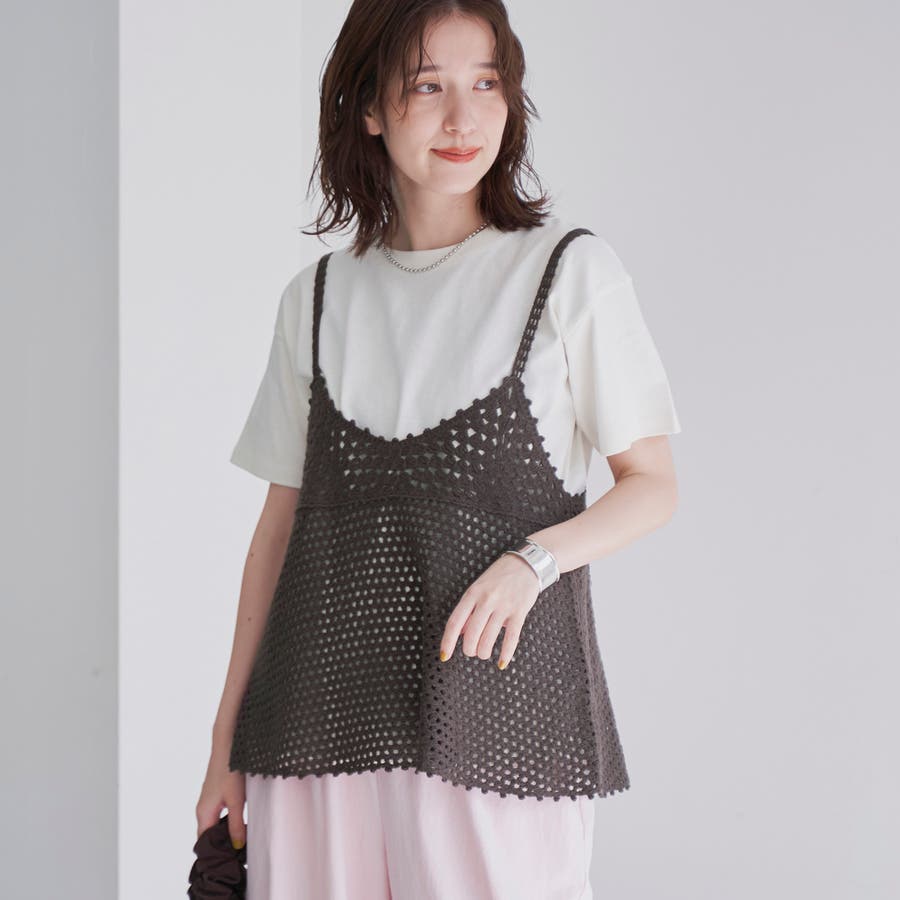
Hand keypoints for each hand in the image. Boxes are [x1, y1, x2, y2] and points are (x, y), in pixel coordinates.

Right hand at [196, 740, 246, 848]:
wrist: (228, 746)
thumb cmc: (230, 772)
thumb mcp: (236, 801)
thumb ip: (236, 824)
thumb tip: (237, 845)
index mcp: (204, 813)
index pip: (203, 842)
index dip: (213, 852)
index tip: (227, 860)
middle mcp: (202, 809)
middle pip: (207, 834)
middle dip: (219, 844)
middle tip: (236, 853)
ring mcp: (208, 801)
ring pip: (213, 824)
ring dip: (223, 832)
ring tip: (239, 840)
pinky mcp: (214, 794)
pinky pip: (216, 814)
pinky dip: (224, 822)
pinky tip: (238, 822)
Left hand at [439, 551, 540, 669]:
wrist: (526, 563)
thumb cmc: (499, 576)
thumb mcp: (478, 588)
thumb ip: (469, 609)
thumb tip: (459, 633)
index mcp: (472, 593)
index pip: (455, 622)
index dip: (448, 641)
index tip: (445, 655)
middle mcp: (486, 600)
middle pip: (471, 633)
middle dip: (469, 649)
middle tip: (472, 652)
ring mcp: (503, 605)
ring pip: (489, 638)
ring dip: (484, 652)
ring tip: (484, 653)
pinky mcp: (519, 611)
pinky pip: (511, 637)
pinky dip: (506, 653)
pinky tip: (501, 663)